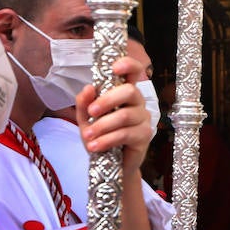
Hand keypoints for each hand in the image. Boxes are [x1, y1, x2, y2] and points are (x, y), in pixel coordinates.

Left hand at [76, 55, 152, 176]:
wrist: (109, 165)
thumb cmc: (100, 136)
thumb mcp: (86, 119)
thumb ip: (84, 104)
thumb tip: (88, 88)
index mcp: (124, 93)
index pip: (134, 71)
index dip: (127, 65)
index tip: (114, 68)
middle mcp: (137, 102)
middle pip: (129, 91)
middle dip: (107, 100)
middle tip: (91, 112)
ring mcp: (143, 119)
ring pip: (124, 115)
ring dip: (102, 126)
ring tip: (87, 137)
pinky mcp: (144, 136)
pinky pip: (125, 134)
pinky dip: (106, 140)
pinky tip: (94, 146)